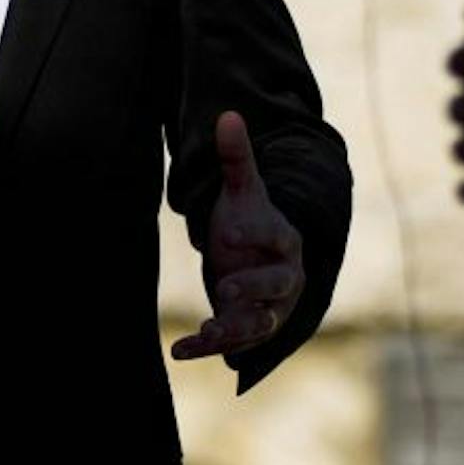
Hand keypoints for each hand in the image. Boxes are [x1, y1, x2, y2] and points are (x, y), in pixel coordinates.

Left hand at [172, 111, 303, 361]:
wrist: (254, 262)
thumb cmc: (249, 224)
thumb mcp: (243, 193)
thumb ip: (237, 159)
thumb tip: (228, 115)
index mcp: (285, 241)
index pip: (280, 238)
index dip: (258, 235)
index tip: (227, 232)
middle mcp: (284, 280)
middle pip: (278, 286)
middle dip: (254, 289)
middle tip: (224, 287)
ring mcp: (268, 310)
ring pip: (260, 324)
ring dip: (235, 329)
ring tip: (207, 330)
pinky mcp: (246, 332)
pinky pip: (231, 344)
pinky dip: (207, 349)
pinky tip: (178, 350)